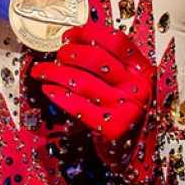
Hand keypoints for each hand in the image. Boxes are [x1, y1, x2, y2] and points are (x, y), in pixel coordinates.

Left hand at [28, 19, 162, 142]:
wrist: (138, 151)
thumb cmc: (127, 112)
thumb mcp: (130, 83)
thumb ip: (113, 64)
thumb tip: (74, 43)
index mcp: (143, 70)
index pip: (115, 41)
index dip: (88, 33)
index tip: (69, 35)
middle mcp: (138, 87)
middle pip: (95, 58)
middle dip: (68, 53)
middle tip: (56, 55)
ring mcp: (125, 107)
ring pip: (81, 80)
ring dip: (54, 72)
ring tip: (41, 71)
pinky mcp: (111, 128)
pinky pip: (77, 106)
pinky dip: (58, 96)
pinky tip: (48, 90)